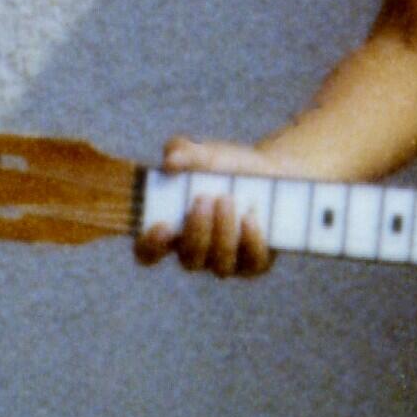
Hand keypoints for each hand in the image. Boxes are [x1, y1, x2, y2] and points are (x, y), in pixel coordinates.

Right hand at [133, 138, 289, 278]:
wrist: (267, 171)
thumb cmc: (224, 166)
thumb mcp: (201, 152)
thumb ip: (181, 151)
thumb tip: (170, 161)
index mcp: (171, 232)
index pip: (148, 253)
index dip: (150, 246)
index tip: (161, 225)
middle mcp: (196, 253)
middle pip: (189, 260)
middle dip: (196, 232)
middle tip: (203, 199)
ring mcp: (226, 261)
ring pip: (220, 265)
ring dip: (223, 234)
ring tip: (228, 199)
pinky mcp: (255, 262)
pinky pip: (252, 263)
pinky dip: (251, 242)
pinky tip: (250, 217)